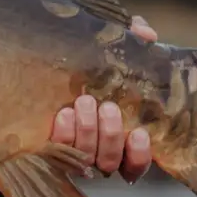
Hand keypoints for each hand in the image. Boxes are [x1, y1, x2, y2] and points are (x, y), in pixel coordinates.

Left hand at [50, 15, 157, 182]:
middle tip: (107, 108)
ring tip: (84, 102)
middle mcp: (99, 150)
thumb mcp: (116, 49)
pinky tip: (64, 114)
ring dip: (88, 132)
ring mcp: (74, 149)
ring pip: (85, 158)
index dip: (140, 155)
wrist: (50, 60)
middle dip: (110, 136)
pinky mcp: (51, 145)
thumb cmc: (94, 62)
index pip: (136, 163)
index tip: (139, 133)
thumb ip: (134, 40)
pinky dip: (63, 135)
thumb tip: (146, 33)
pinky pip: (57, 151)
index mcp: (123, 137)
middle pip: (110, 161)